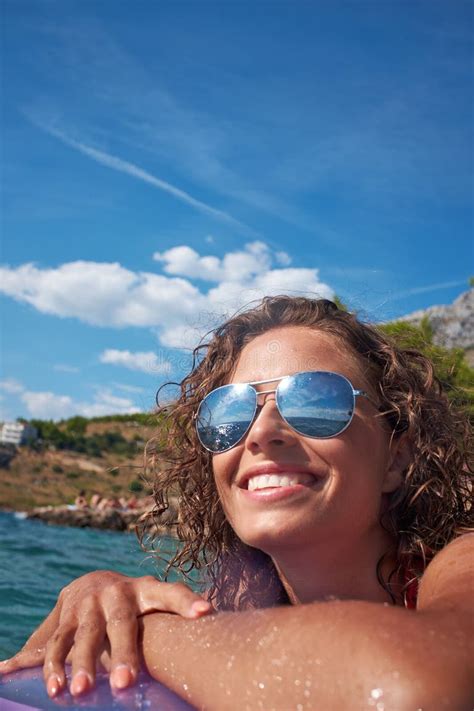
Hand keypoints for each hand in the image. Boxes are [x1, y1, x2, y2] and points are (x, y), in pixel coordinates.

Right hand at [0, 570, 212, 697]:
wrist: (90, 581)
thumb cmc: (135, 602)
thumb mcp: (154, 599)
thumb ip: (177, 608)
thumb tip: (213, 618)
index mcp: (145, 589)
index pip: (171, 592)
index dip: (187, 600)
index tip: (205, 612)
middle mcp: (116, 593)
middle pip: (121, 623)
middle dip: (123, 653)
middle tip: (126, 683)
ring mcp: (88, 605)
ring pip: (85, 636)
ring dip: (81, 664)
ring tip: (80, 692)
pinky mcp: (65, 617)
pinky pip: (57, 643)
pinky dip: (52, 667)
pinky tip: (54, 690)